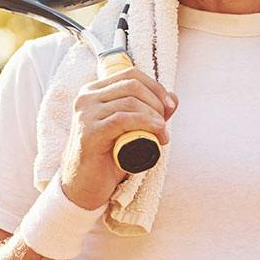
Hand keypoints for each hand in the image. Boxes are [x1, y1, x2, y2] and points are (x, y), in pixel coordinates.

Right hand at [60, 67, 176, 209]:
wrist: (85, 185)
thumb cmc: (108, 156)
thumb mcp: (131, 130)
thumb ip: (151, 112)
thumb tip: (174, 98)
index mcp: (94, 91)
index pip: (130, 75)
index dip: (155, 87)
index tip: (169, 107)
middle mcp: (86, 98)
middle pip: (132, 86)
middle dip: (156, 103)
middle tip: (165, 125)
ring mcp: (85, 115)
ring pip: (130, 102)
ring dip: (154, 118)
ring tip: (162, 136)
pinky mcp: (89, 133)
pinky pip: (122, 120)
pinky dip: (144, 122)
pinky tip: (156, 130)